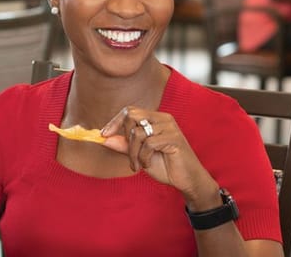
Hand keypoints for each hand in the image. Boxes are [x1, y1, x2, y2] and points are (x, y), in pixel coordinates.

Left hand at [100, 107, 218, 205]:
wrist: (186, 180)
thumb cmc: (165, 166)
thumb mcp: (139, 155)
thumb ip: (124, 145)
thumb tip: (104, 138)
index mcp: (155, 119)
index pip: (130, 110)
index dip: (115, 121)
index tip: (103, 134)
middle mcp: (162, 118)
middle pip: (132, 115)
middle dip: (125, 138)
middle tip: (129, 156)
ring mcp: (169, 127)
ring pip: (138, 132)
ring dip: (133, 153)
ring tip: (138, 165)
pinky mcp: (174, 138)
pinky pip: (148, 143)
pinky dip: (144, 157)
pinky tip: (148, 165)